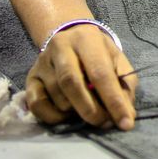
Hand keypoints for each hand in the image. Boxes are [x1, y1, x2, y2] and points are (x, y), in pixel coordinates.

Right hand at [23, 23, 138, 131]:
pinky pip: (37, 105)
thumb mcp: (117, 60)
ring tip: (88, 111)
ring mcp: (42, 63)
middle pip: (72, 83)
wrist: (68, 35)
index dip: (114, 100)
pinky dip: (53, 117)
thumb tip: (127, 115)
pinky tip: (66, 115)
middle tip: (104, 123)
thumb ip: (124, 85)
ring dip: (75, 113)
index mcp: (86, 39)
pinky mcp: (30, 78)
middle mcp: (60, 47)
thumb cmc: (97, 52)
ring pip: (57, 96)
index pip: (100, 72)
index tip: (125, 123)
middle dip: (91, 110)